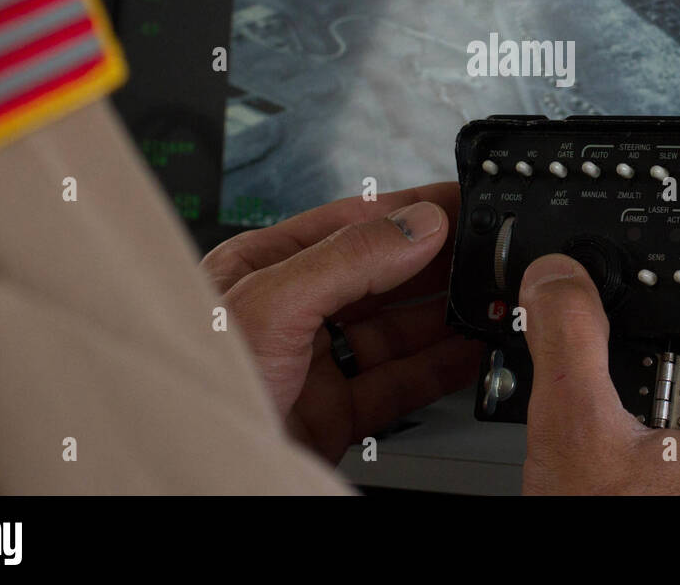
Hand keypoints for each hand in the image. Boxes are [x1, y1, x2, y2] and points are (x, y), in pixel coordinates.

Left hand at [201, 182, 481, 463]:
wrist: (191, 478)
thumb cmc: (191, 390)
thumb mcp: (270, 306)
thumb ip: (348, 260)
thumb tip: (416, 223)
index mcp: (261, 269)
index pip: (350, 225)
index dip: (409, 210)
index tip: (460, 202)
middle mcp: (288, 313)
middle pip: (379, 276)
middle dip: (436, 263)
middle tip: (488, 252)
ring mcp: (311, 366)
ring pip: (394, 330)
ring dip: (445, 314)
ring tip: (488, 298)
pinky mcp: (331, 416)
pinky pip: (397, 383)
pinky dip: (439, 367)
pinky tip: (469, 349)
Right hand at [518, 254, 679, 494]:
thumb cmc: (611, 540)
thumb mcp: (576, 428)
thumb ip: (570, 342)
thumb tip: (557, 279)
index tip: (658, 328)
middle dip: (654, 389)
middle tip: (610, 394)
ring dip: (638, 434)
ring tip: (594, 439)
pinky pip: (667, 486)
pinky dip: (633, 475)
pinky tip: (593, 481)